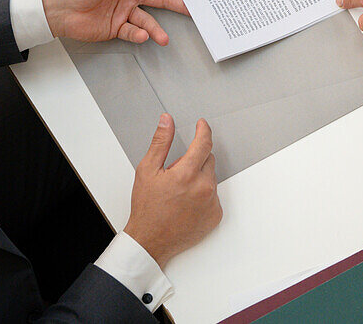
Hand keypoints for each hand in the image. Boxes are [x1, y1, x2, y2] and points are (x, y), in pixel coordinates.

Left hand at [41, 0, 189, 44]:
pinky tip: (142, 35)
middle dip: (175, 5)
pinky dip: (139, 35)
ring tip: (164, 37)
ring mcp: (123, 10)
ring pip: (148, 20)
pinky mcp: (116, 27)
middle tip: (190, 10)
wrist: (62, 7)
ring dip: (157, 29)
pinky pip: (133, 32)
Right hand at [124, 115, 222, 268]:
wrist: (150, 241)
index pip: (203, 143)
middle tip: (175, 174)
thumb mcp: (147, 170)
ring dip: (198, 178)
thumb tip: (167, 121)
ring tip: (179, 192)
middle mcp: (203, 188)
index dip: (203, 130)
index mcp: (186, 175)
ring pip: (210, 178)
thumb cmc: (147, 209)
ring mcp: (211, 203)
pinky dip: (203, 195)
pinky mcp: (215, 215)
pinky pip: (213, 195)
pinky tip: (187, 203)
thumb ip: (160, 142)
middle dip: (194, 160)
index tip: (201, 125)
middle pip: (208, 160)